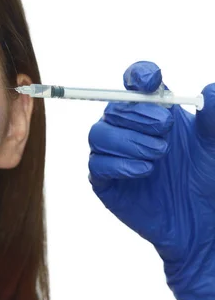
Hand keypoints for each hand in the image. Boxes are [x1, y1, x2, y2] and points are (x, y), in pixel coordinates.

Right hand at [88, 60, 214, 299]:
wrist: (202, 223)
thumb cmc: (207, 178)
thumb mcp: (214, 145)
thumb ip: (213, 118)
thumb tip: (209, 89)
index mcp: (153, 111)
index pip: (135, 83)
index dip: (138, 76)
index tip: (151, 80)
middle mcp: (129, 128)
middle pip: (113, 106)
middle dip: (137, 113)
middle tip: (165, 126)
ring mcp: (113, 155)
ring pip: (98, 133)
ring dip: (127, 140)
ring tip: (158, 154)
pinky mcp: (105, 181)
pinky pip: (97, 164)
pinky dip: (119, 164)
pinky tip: (145, 171)